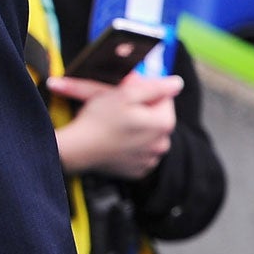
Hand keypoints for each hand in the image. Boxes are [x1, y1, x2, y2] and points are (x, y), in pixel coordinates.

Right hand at [45, 73, 181, 179]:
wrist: (77, 150)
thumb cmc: (99, 119)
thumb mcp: (126, 94)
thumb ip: (156, 87)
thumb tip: (177, 83)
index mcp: (164, 123)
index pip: (164, 98)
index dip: (145, 92)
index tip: (126, 94)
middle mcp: (163, 144)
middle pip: (156, 118)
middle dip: (142, 111)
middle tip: (119, 109)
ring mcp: (150, 160)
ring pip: (148, 135)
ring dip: (137, 128)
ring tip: (115, 125)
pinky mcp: (137, 170)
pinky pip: (139, 152)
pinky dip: (130, 146)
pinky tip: (115, 140)